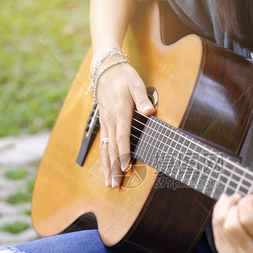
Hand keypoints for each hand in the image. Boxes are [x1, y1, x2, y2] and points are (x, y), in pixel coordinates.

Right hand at [96, 62, 153, 187]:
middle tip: (115, 185)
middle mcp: (110, 120)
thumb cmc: (123, 76)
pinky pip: (102, 144)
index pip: (122, 137)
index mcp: (120, 112)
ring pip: (105, 149)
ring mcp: (105, 122)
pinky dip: (104, 158)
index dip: (123, 153)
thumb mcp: (136, 83)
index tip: (125, 167)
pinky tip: (106, 168)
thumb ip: (142, 99)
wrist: (105, 68)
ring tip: (109, 183)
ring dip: (107, 167)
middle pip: (111, 148)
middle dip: (113, 168)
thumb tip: (149, 111)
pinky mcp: (103, 123)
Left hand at [211, 170, 252, 252]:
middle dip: (232, 205)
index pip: (248, 221)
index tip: (252, 198)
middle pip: (231, 225)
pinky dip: (218, 214)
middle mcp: (252, 252)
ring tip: (233, 200)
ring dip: (224, 207)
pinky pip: (216, 229)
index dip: (246, 204)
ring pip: (220, 226)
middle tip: (240, 198)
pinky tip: (226, 207)